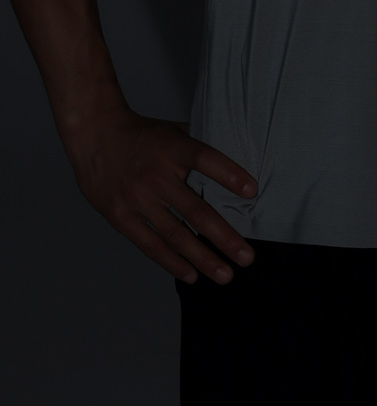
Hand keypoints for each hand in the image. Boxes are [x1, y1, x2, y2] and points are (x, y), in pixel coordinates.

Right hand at [66, 105, 258, 284]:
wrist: (95, 135)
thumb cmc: (142, 134)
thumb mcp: (171, 130)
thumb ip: (198, 146)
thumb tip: (235, 159)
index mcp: (172, 149)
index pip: (205, 159)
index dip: (229, 174)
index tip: (252, 191)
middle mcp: (156, 175)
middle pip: (195, 210)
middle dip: (224, 237)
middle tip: (247, 257)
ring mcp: (137, 199)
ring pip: (176, 235)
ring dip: (202, 258)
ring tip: (225, 275)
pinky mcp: (121, 217)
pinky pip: (151, 245)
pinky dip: (172, 262)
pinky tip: (192, 274)